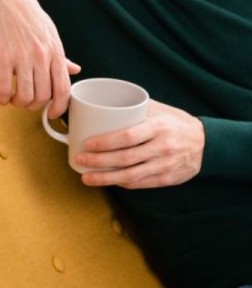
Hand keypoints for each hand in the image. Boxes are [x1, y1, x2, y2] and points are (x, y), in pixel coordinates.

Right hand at [0, 0, 80, 117]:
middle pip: (42, 96)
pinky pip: (4, 88)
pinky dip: (2, 98)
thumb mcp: (48, 32)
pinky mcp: (1, 57)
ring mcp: (21, 57)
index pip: (63, 88)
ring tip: (13, 99)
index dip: (59, 107)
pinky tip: (1, 96)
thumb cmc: (25, 13)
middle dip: (34, 106)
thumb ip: (60, 55)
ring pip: (24, 95)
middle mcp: (40, 56)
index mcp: (54, 50)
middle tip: (26, 102)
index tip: (52, 114)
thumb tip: (75, 70)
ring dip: (18, 103)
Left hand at [76, 100, 204, 187]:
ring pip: (131, 176)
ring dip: (106, 178)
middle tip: (81, 159)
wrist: (206, 143)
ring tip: (86, 177)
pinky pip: (141, 184)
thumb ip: (133, 107)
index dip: (106, 142)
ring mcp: (165, 165)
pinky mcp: (167, 179)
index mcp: (158, 127)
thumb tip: (100, 102)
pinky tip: (108, 181)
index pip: (128, 136)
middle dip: (99, 161)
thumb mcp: (158, 109)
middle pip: (125, 158)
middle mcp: (162, 148)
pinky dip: (122, 183)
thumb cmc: (175, 122)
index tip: (87, 143)